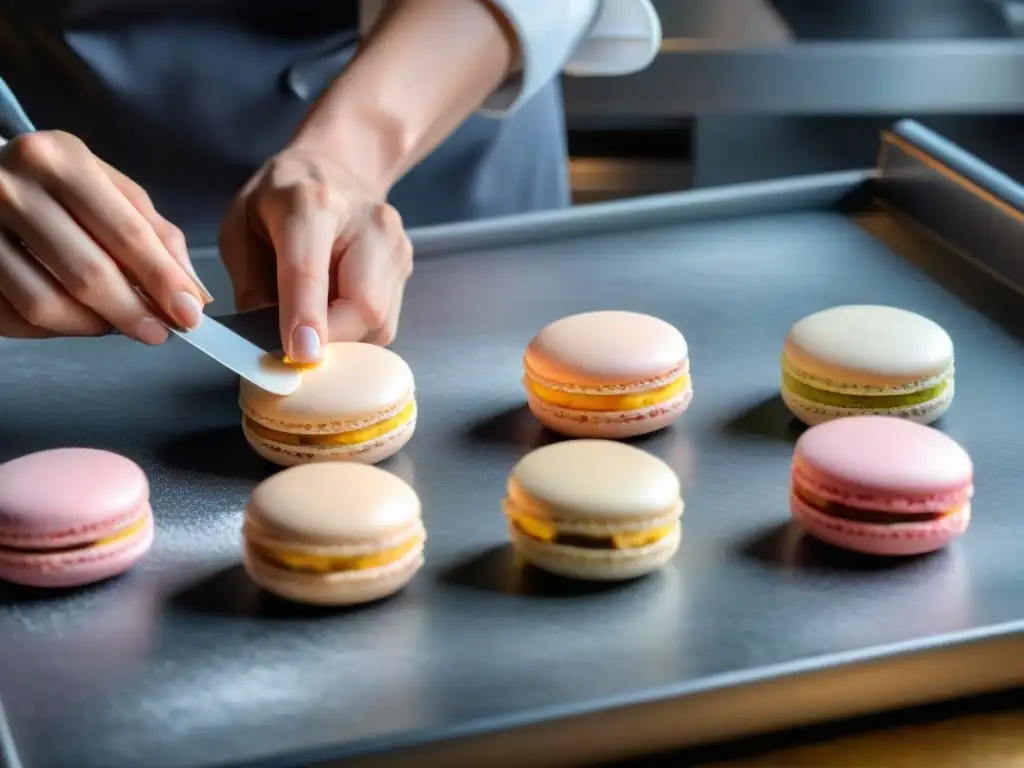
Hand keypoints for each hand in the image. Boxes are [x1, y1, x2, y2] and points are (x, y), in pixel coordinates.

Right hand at [0, 131, 210, 341]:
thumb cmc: (56, 186)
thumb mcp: (107, 189)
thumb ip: (155, 234)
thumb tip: (193, 293)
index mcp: (59, 159)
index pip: (127, 234)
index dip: (163, 281)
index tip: (189, 314)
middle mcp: (12, 188)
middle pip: (88, 274)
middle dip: (132, 312)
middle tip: (157, 332)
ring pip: (46, 304)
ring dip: (92, 325)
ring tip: (114, 323)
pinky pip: (15, 317)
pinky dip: (53, 328)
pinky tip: (74, 318)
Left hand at [219, 144, 412, 363]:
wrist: (337, 167)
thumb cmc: (279, 199)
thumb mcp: (240, 228)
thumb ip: (251, 285)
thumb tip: (267, 341)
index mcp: (312, 203)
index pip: (310, 271)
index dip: (305, 316)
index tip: (300, 354)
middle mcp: (368, 223)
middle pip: (363, 306)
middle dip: (330, 339)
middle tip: (297, 345)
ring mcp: (396, 245)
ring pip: (380, 321)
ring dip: (344, 338)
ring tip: (316, 319)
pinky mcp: (406, 267)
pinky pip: (385, 321)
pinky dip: (356, 330)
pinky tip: (335, 310)